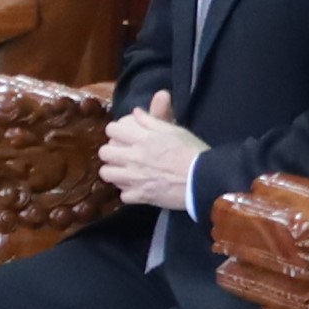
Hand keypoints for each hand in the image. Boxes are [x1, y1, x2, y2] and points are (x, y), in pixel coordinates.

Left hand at [93, 93, 200, 213]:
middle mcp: (133, 157)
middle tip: (123, 154)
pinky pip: (122, 195)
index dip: (117, 130)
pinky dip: (128, 192)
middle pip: (104, 152)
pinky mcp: (140, 196)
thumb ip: (153, 119)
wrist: (204, 179)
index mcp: (141, 138)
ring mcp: (134, 178)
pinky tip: (137, 188)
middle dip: (111, 151)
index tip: (124, 135)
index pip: (112, 129)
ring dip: (114, 172)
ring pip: (106, 174)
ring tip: (125, 171)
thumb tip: (136, 112)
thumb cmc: (192, 151)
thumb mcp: (175, 130)